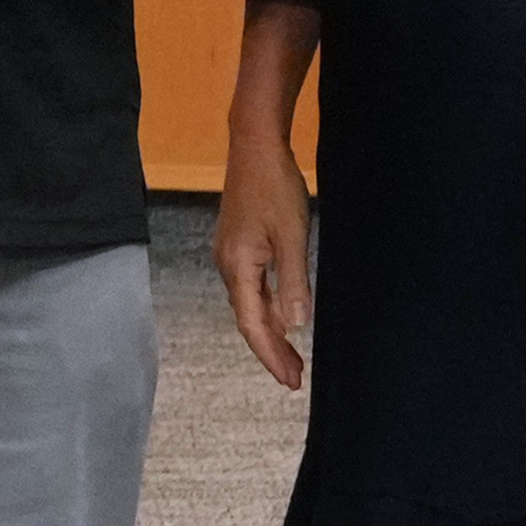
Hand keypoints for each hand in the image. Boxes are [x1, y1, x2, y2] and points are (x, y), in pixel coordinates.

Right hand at [214, 139, 311, 389]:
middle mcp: (228, 265)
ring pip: (250, 304)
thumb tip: (297, 324)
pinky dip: (268, 306)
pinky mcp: (238, 244)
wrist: (255, 145)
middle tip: (295, 378)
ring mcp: (231, 254)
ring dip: (271, 330)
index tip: (291, 379)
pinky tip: (284, 315)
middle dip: (271, 350)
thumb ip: (294, 281)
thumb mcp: (293, 235)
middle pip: (248, 319)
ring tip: (293, 355)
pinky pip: (252, 286)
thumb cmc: (274, 185)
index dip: (271, 355)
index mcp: (238, 266)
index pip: (253, 325)